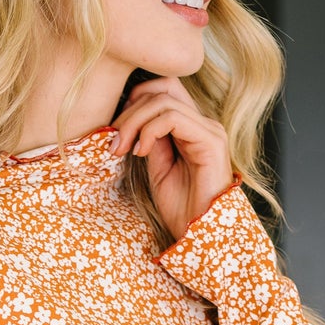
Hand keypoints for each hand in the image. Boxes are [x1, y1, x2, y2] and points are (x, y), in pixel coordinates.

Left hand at [110, 76, 234, 245]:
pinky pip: (173, 118)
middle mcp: (203, 123)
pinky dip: (149, 130)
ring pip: (164, 100)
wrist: (201, 235)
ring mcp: (209, 130)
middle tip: (113, 142)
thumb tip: (129, 122)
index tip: (115, 136)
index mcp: (191, 128)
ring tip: (123, 149)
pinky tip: (141, 152)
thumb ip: (149, 141)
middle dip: (130, 111)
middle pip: (161, 89)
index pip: (162, 91)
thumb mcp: (157, 169)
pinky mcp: (211, 140)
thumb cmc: (182, 209)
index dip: (134, 104)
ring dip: (134, 122)